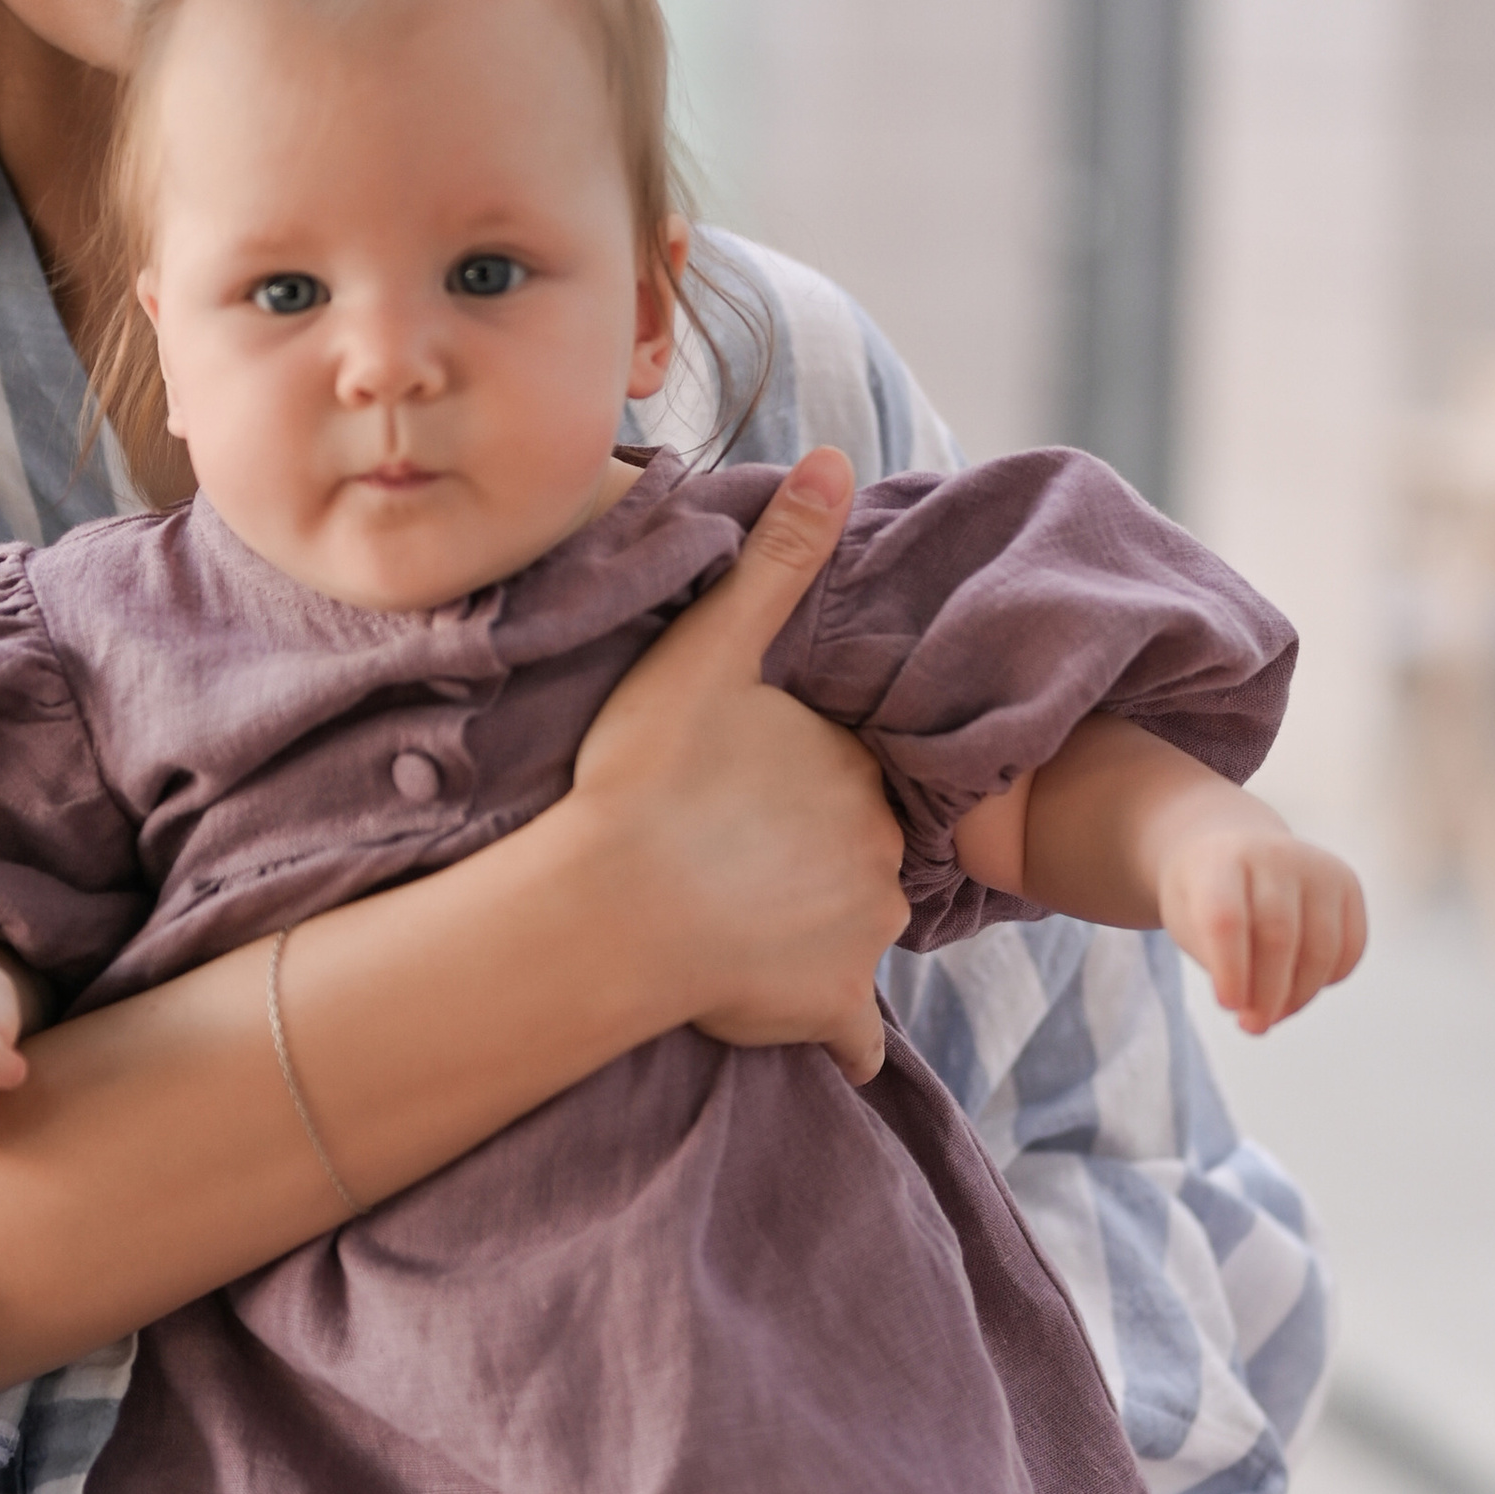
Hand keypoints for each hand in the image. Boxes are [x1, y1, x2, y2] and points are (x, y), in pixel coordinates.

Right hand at [569, 449, 906, 1081]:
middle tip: (737, 858)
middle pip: (862, 849)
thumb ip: (782, 562)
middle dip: (819, 855)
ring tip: (744, 928)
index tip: (741, 791)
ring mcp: (864, 935)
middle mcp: (886, 848)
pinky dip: (840, 1035)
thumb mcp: (710, 652)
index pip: (848, 770)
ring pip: (860, 929)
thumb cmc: (645, 777)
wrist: (608, 906)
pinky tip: (819, 1035)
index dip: (797, 780)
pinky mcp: (832, 1009)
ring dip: (820, 933)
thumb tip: (837, 457)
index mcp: (858, 765)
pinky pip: (855, 1036)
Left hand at [1154, 806, 1365, 1034]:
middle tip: (1251, 1026)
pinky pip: (1349, 947)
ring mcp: (1316, 865)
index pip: (1227, 919)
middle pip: (1278, 937)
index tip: (1227, 1007)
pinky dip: (1327, 979)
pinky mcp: (1346, 883)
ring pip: (1320, 947)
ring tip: (1271, 1014)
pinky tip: (1299, 987)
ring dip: (1298, 995)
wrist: (1233, 846)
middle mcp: (1274, 854)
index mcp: (1219, 860)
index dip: (1230, 970)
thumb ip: (1221, 964)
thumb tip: (1261, 1015)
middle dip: (1267, 993)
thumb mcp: (1188, 923)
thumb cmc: (1203, 897)